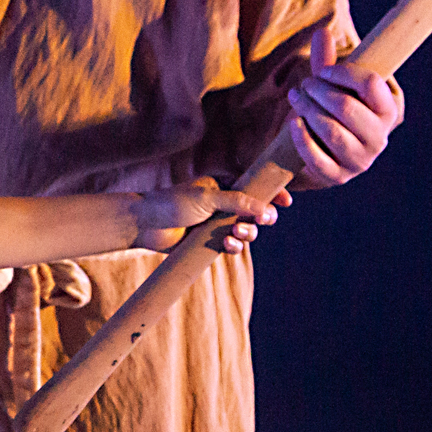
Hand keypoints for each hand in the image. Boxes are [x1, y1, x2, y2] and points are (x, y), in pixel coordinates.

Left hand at [131, 178, 274, 253]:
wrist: (145, 224)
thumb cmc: (173, 203)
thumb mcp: (208, 198)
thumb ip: (239, 202)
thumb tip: (268, 211)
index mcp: (222, 184)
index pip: (253, 186)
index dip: (271, 192)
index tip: (286, 201)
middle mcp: (221, 203)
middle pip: (253, 212)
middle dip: (260, 219)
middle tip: (263, 222)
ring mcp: (215, 223)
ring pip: (244, 231)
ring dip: (247, 235)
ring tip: (237, 235)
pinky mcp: (208, 241)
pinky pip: (231, 246)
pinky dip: (233, 247)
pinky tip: (227, 245)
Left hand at [284, 28, 402, 185]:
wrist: (324, 148)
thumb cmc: (334, 110)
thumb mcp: (334, 86)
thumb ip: (328, 62)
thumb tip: (322, 32)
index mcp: (388, 110)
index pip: (371, 84)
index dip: (344, 73)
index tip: (324, 71)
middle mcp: (379, 138)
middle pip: (347, 107)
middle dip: (319, 91)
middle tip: (305, 85)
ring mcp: (360, 160)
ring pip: (331, 131)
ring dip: (307, 110)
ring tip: (296, 97)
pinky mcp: (338, 177)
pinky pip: (318, 159)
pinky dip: (302, 138)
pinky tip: (293, 122)